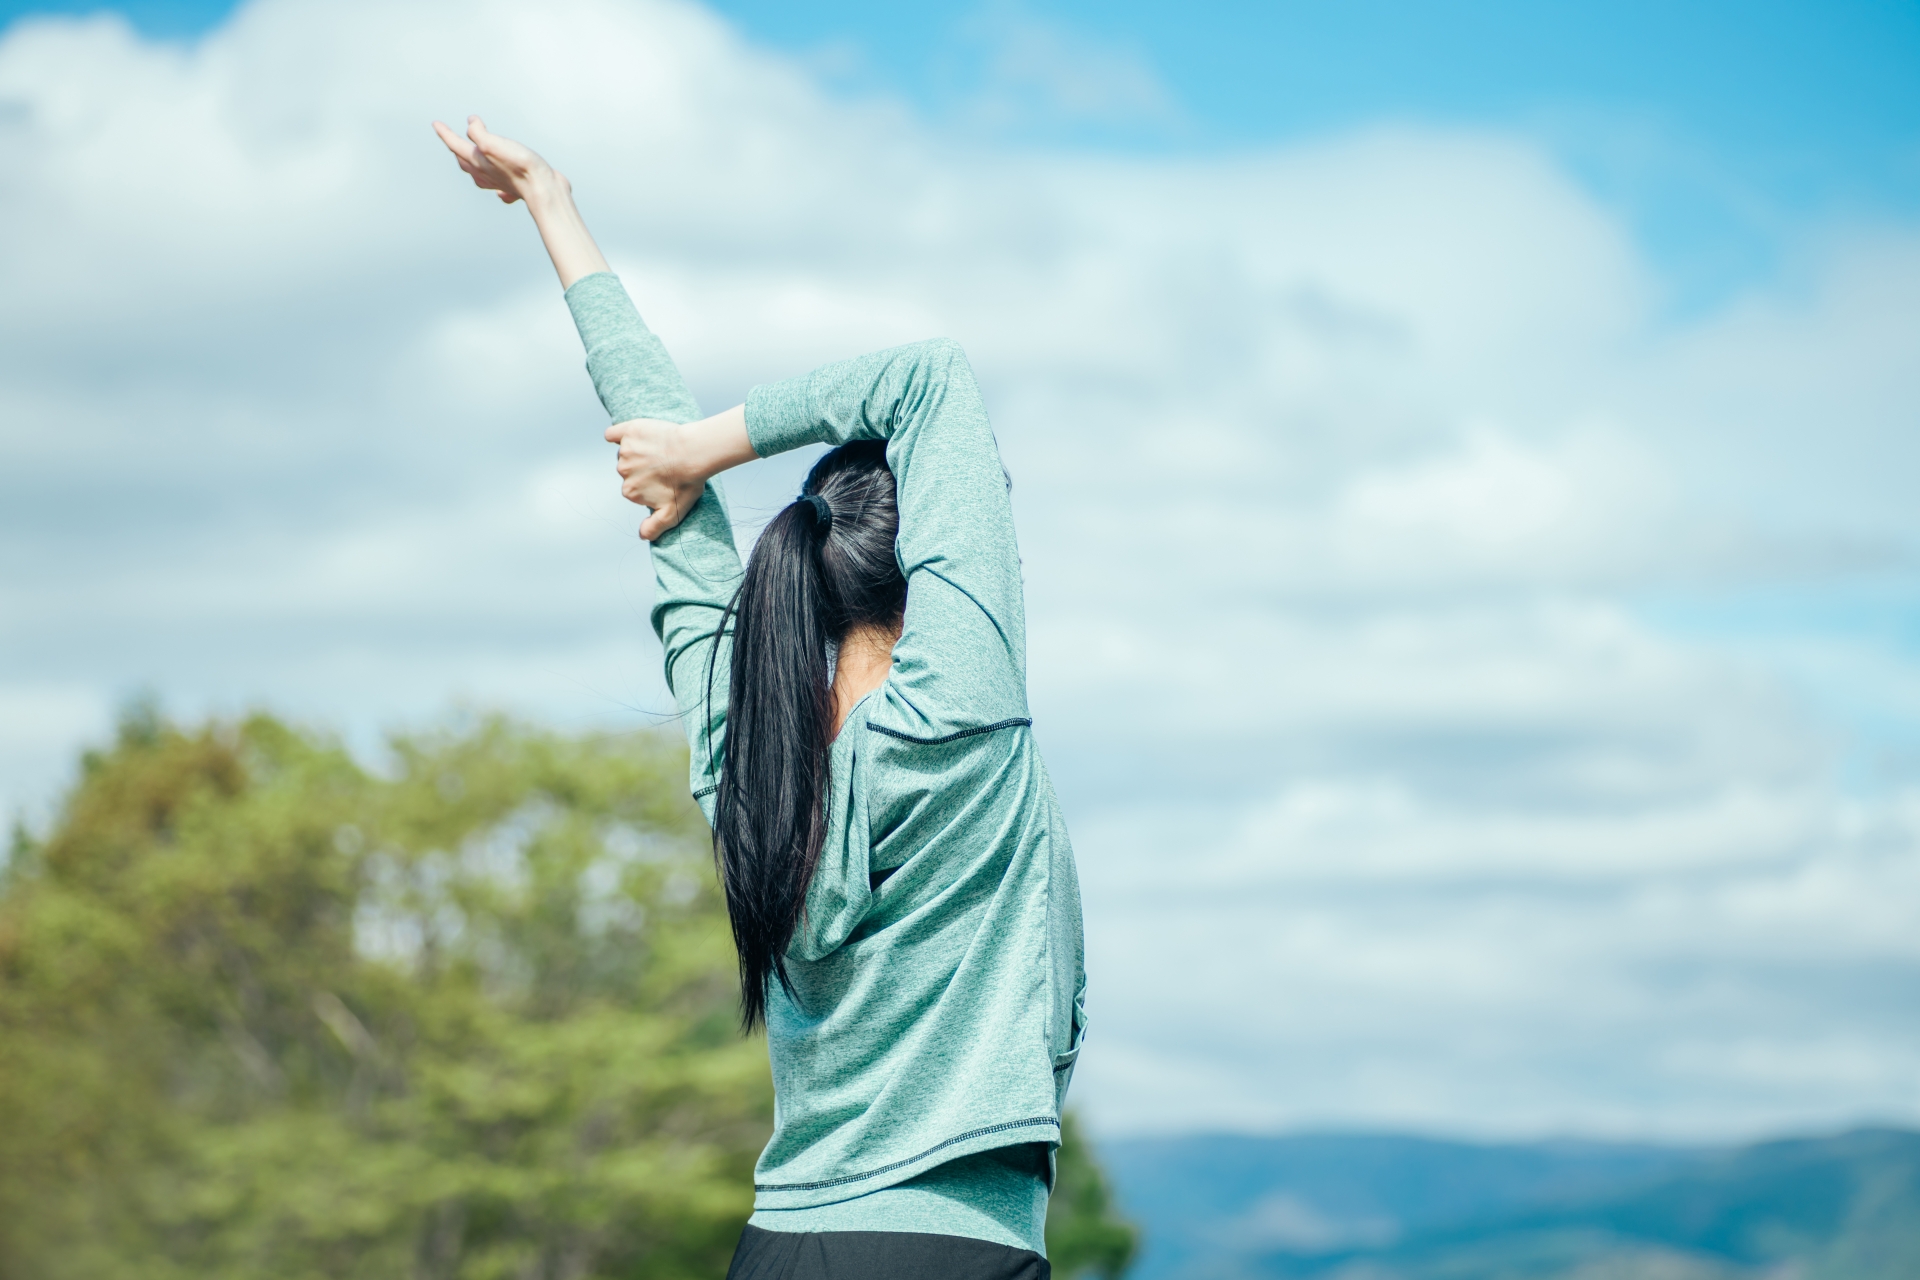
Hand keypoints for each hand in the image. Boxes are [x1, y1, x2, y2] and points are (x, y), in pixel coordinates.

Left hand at [432, 115, 559, 205]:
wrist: (544, 190)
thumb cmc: (520, 168)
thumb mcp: (491, 144)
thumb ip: (477, 132)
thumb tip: (471, 123)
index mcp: (478, 163)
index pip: (455, 145)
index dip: (445, 133)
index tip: (436, 124)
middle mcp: (487, 174)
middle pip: (465, 161)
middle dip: (457, 149)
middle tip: (452, 140)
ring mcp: (502, 182)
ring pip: (480, 174)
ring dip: (473, 166)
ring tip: (471, 159)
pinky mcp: (517, 186)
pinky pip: (500, 188)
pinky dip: (496, 187)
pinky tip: (498, 190)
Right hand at [607, 418, 709, 540]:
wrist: (695, 453)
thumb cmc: (687, 483)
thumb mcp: (673, 514)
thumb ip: (654, 527)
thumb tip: (642, 536)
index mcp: (630, 492)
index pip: (635, 488)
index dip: (649, 484)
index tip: (664, 480)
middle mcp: (623, 472)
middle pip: (629, 470)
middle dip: (644, 468)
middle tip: (664, 465)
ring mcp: (625, 451)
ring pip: (627, 453)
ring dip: (640, 452)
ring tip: (661, 451)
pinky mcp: (629, 432)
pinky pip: (614, 434)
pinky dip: (617, 435)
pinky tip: (629, 437)